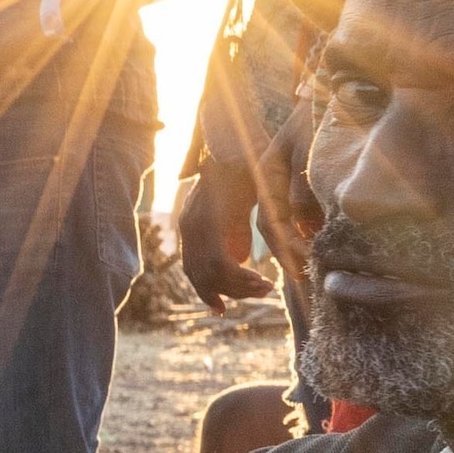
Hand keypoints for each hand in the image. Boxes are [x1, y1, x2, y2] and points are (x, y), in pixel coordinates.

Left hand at [172, 164, 272, 305]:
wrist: (244, 144)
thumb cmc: (247, 172)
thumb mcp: (239, 208)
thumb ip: (235, 232)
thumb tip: (239, 258)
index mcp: (192, 225)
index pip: (193, 269)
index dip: (206, 291)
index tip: (221, 308)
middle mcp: (188, 226)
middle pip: (200, 276)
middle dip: (229, 292)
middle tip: (259, 293)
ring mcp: (196, 224)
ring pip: (210, 274)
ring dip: (239, 287)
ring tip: (265, 287)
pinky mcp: (210, 222)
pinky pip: (221, 263)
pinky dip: (240, 277)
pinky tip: (260, 278)